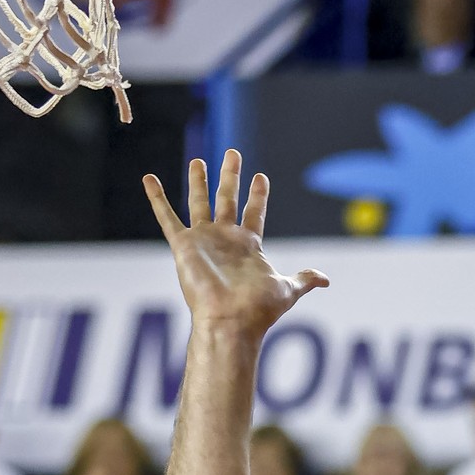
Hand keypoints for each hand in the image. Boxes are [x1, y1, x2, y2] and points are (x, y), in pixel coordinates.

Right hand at [142, 152, 327, 342]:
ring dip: (199, 181)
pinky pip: (167, 217)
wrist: (230, 321)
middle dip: (231, 176)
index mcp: (248, 246)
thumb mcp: (286, 289)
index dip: (258, 195)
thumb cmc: (257, 309)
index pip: (254, 212)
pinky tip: (149, 178)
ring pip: (199, 202)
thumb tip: (325, 280)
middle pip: (228, 199)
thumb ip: (303, 279)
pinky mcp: (183, 246)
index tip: (261, 176)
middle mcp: (225, 239)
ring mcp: (203, 241)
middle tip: (233, 153)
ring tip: (198, 159)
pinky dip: (157, 198)